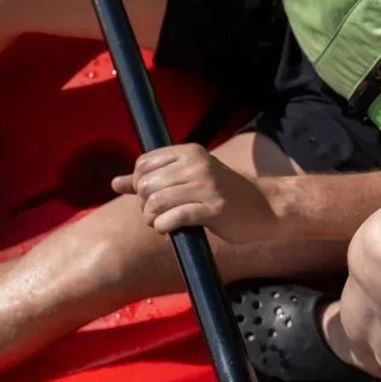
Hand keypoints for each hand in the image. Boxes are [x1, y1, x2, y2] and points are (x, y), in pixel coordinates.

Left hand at [112, 144, 281, 241]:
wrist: (265, 207)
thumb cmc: (223, 194)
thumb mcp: (189, 179)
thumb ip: (152, 180)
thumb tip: (115, 182)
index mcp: (190, 152)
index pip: (144, 163)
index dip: (139, 184)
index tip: (152, 197)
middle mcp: (197, 164)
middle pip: (146, 185)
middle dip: (145, 205)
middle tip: (157, 215)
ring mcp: (206, 186)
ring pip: (156, 202)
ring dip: (153, 219)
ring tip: (163, 223)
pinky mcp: (214, 209)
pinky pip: (173, 218)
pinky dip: (165, 227)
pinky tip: (173, 229)